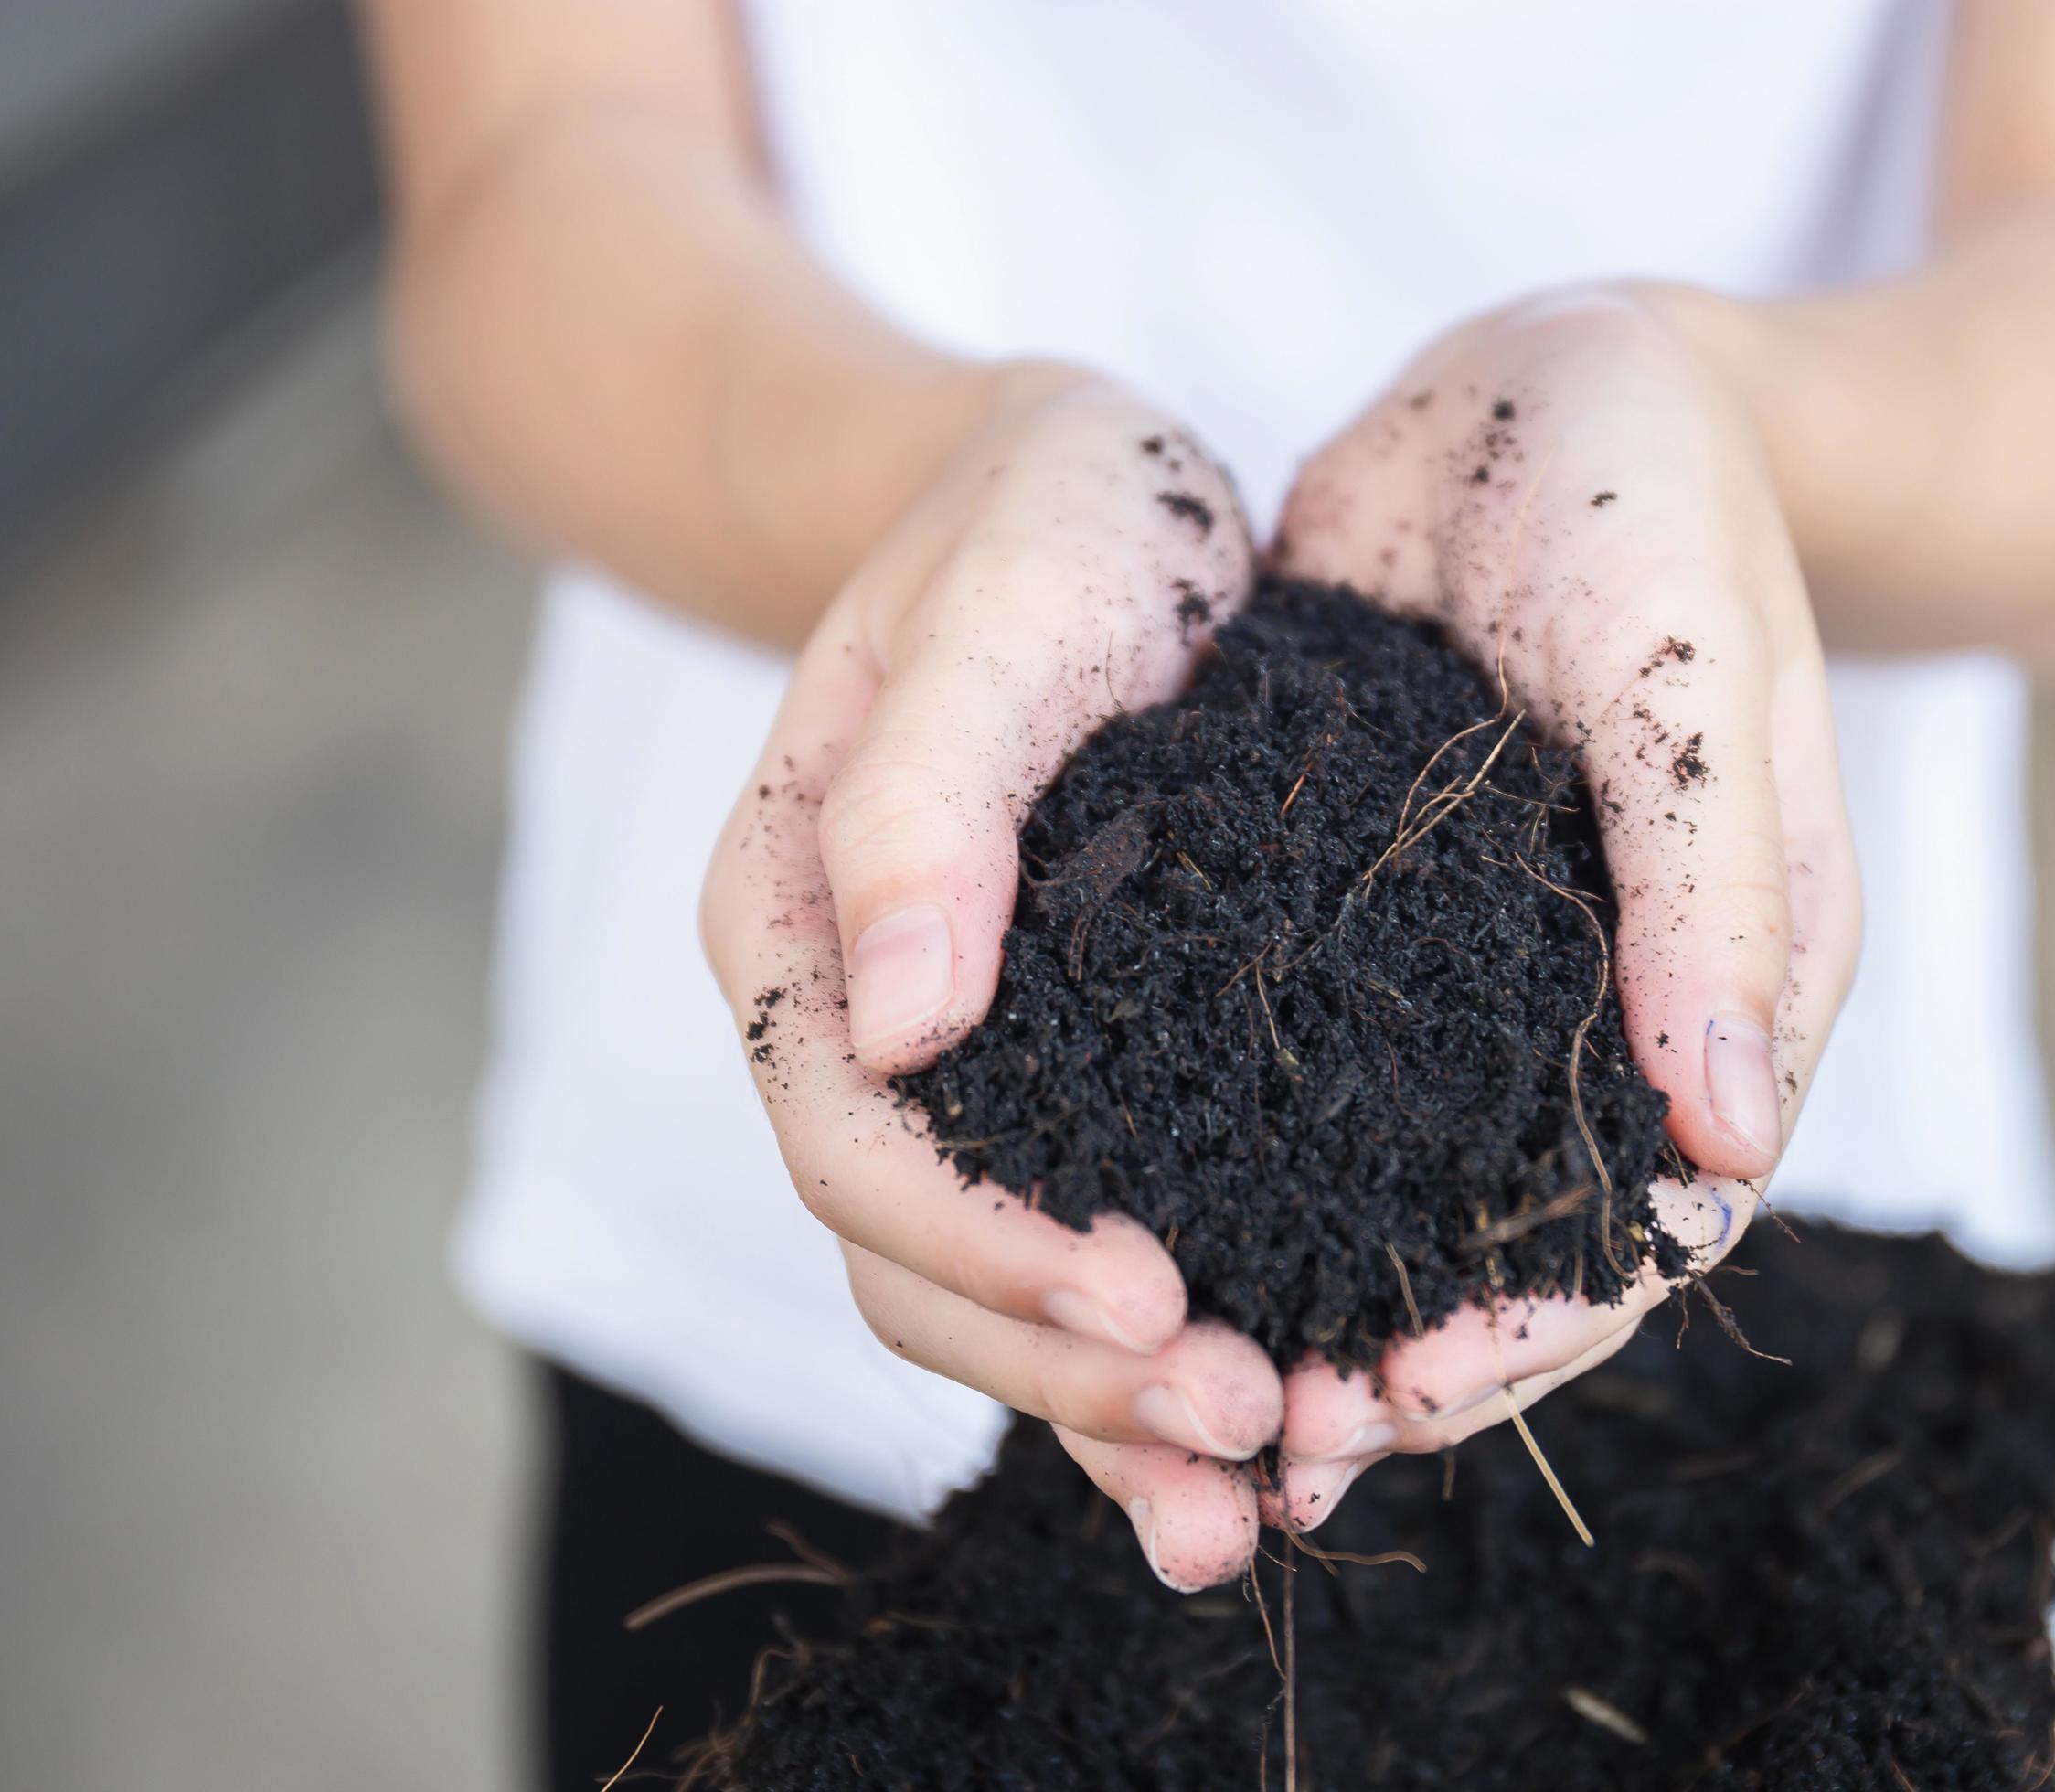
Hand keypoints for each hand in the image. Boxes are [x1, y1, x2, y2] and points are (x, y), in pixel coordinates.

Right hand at [702, 370, 1277, 1589]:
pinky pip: (1073, 1242)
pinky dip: (1143, 1353)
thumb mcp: (1011, 607)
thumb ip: (929, 797)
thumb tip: (898, 1019)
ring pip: (981, 1289)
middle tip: (1239, 1422)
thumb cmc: (1050, 514)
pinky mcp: (1054, 1075)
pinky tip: (1256, 1434)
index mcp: (789, 918)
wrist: (1086, 490)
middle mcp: (851, 1019)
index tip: (1147, 1304)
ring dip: (1104, 1410)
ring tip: (1253, 1489)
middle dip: (1062, 1367)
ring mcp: (946, 1063)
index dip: (981, 1246)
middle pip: (908, 1259)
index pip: (848, 1139)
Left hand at [1260, 288, 1862, 1528]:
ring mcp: (1488, 978)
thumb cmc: (1660, 503)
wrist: (1554, 372)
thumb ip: (1719, 895)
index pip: (1652, 1224)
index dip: (1532, 1335)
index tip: (1390, 1404)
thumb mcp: (1695, 676)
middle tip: (1250, 1447)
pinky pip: (1313, 1079)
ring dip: (1304, 1298)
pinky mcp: (1376, 922)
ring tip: (1175, 1396)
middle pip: (1516, 1250)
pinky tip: (1127, 1219)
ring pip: (1401, 1192)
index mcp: (1730, 989)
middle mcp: (1609, 1015)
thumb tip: (1736, 1140)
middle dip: (1397, 1363)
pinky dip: (1241, 1164)